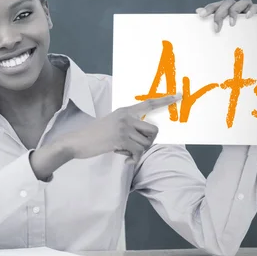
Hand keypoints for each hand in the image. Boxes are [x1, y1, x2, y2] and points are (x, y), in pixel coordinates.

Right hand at [64, 94, 182, 164]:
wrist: (77, 141)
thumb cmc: (94, 135)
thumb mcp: (111, 124)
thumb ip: (127, 125)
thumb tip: (145, 136)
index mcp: (125, 111)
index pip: (149, 103)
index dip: (165, 100)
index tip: (179, 96)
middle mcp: (127, 116)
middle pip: (154, 130)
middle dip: (148, 142)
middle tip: (136, 148)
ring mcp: (124, 127)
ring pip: (146, 143)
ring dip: (138, 152)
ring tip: (124, 151)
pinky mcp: (121, 139)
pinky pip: (139, 152)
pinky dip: (134, 159)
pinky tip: (125, 159)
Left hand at [196, 0, 256, 32]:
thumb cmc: (238, 35)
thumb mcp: (225, 31)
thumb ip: (213, 20)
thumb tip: (197, 11)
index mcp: (226, 9)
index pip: (216, 6)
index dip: (208, 9)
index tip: (201, 15)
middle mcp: (237, 6)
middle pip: (227, 3)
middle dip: (220, 14)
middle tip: (216, 28)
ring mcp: (249, 7)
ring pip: (242, 1)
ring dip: (235, 11)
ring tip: (232, 24)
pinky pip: (256, 7)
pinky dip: (252, 10)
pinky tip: (248, 17)